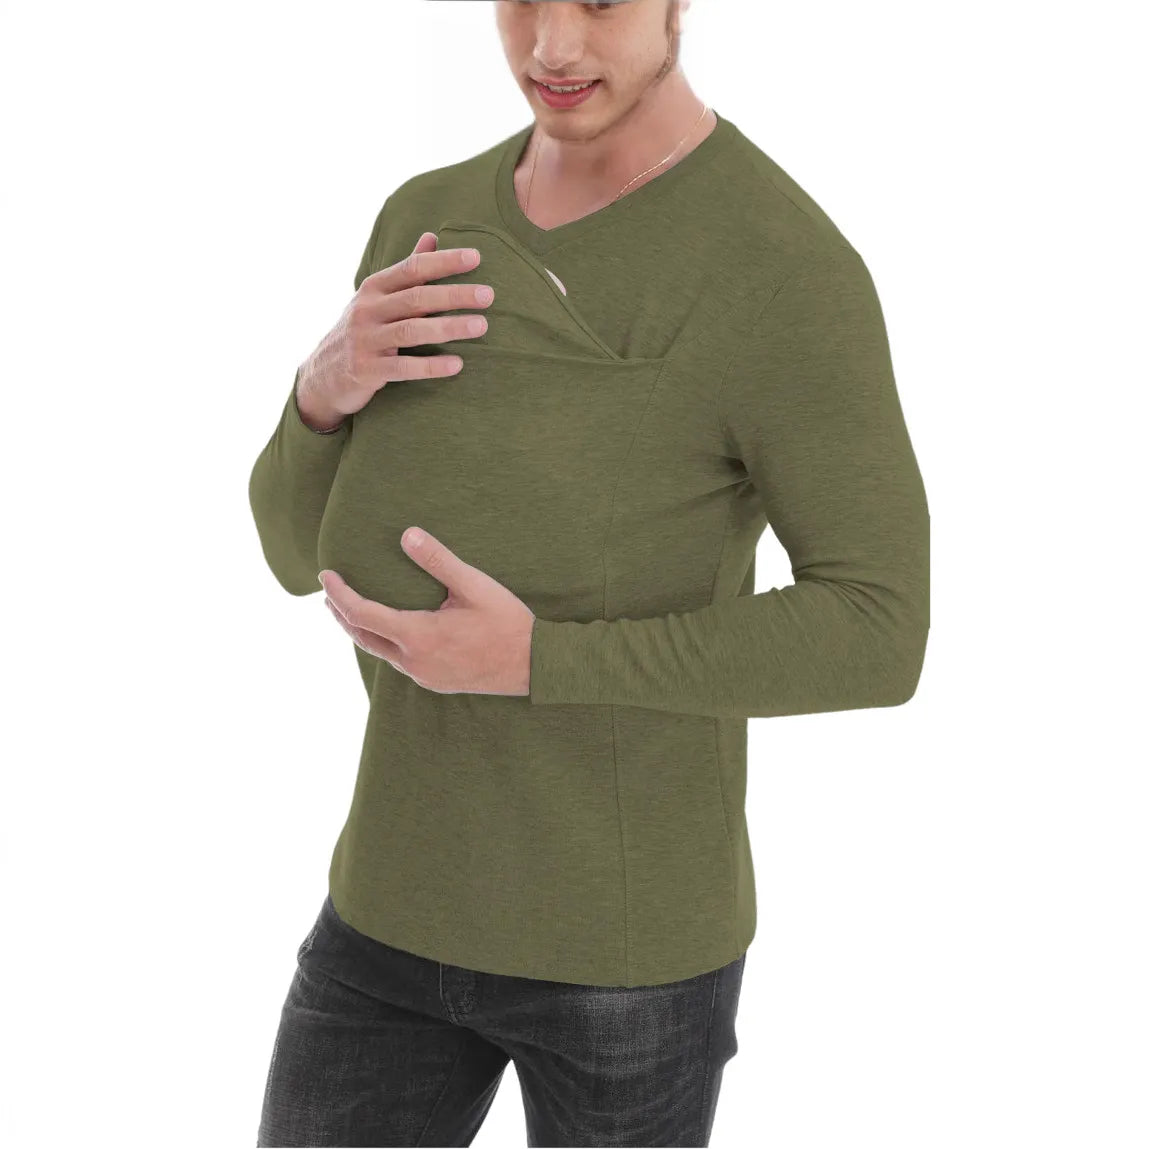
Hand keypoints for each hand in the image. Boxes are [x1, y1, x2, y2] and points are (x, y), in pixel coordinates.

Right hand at [296, 231, 495, 431]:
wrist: (324, 376)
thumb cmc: (364, 331)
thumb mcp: (379, 297)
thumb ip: (407, 271)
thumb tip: (432, 236)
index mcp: (374, 287)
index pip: (412, 268)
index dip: (444, 261)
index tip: (476, 258)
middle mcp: (367, 310)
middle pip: (416, 298)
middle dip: (454, 295)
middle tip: (489, 295)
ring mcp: (365, 340)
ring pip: (411, 330)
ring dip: (449, 328)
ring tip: (482, 326)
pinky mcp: (366, 371)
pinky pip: (403, 368)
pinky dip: (431, 366)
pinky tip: (457, 365)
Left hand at [318, 527, 534, 696]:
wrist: (535, 665)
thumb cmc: (507, 623)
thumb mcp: (474, 585)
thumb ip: (438, 560)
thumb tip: (407, 534)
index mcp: (418, 636)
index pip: (362, 614)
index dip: (340, 594)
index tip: (326, 576)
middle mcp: (414, 661)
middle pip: (363, 637)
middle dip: (342, 615)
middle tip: (329, 595)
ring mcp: (424, 676)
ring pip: (380, 653)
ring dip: (362, 631)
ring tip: (351, 613)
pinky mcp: (436, 682)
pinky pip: (399, 662)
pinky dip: (384, 644)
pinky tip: (391, 633)